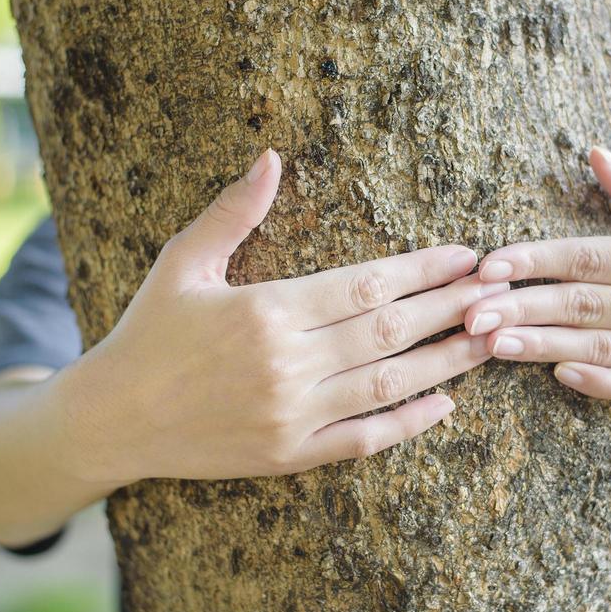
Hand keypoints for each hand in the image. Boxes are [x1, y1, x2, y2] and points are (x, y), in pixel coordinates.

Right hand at [61, 149, 500, 484]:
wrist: (109, 420)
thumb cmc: (147, 332)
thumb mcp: (181, 262)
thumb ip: (231, 212)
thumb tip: (271, 155)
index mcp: (266, 309)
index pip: (367, 284)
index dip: (423, 269)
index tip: (465, 255)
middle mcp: (286, 364)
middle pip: (390, 329)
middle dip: (451, 306)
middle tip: (500, 288)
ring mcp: (291, 415)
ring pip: (389, 384)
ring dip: (447, 361)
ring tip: (492, 337)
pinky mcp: (289, 456)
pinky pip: (363, 441)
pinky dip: (408, 424)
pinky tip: (446, 405)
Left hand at [462, 147, 610, 407]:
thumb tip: (594, 154)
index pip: (592, 257)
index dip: (536, 260)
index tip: (489, 263)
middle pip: (586, 305)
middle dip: (522, 307)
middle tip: (468, 311)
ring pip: (602, 348)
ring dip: (542, 346)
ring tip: (490, 343)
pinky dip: (600, 383)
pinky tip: (559, 374)